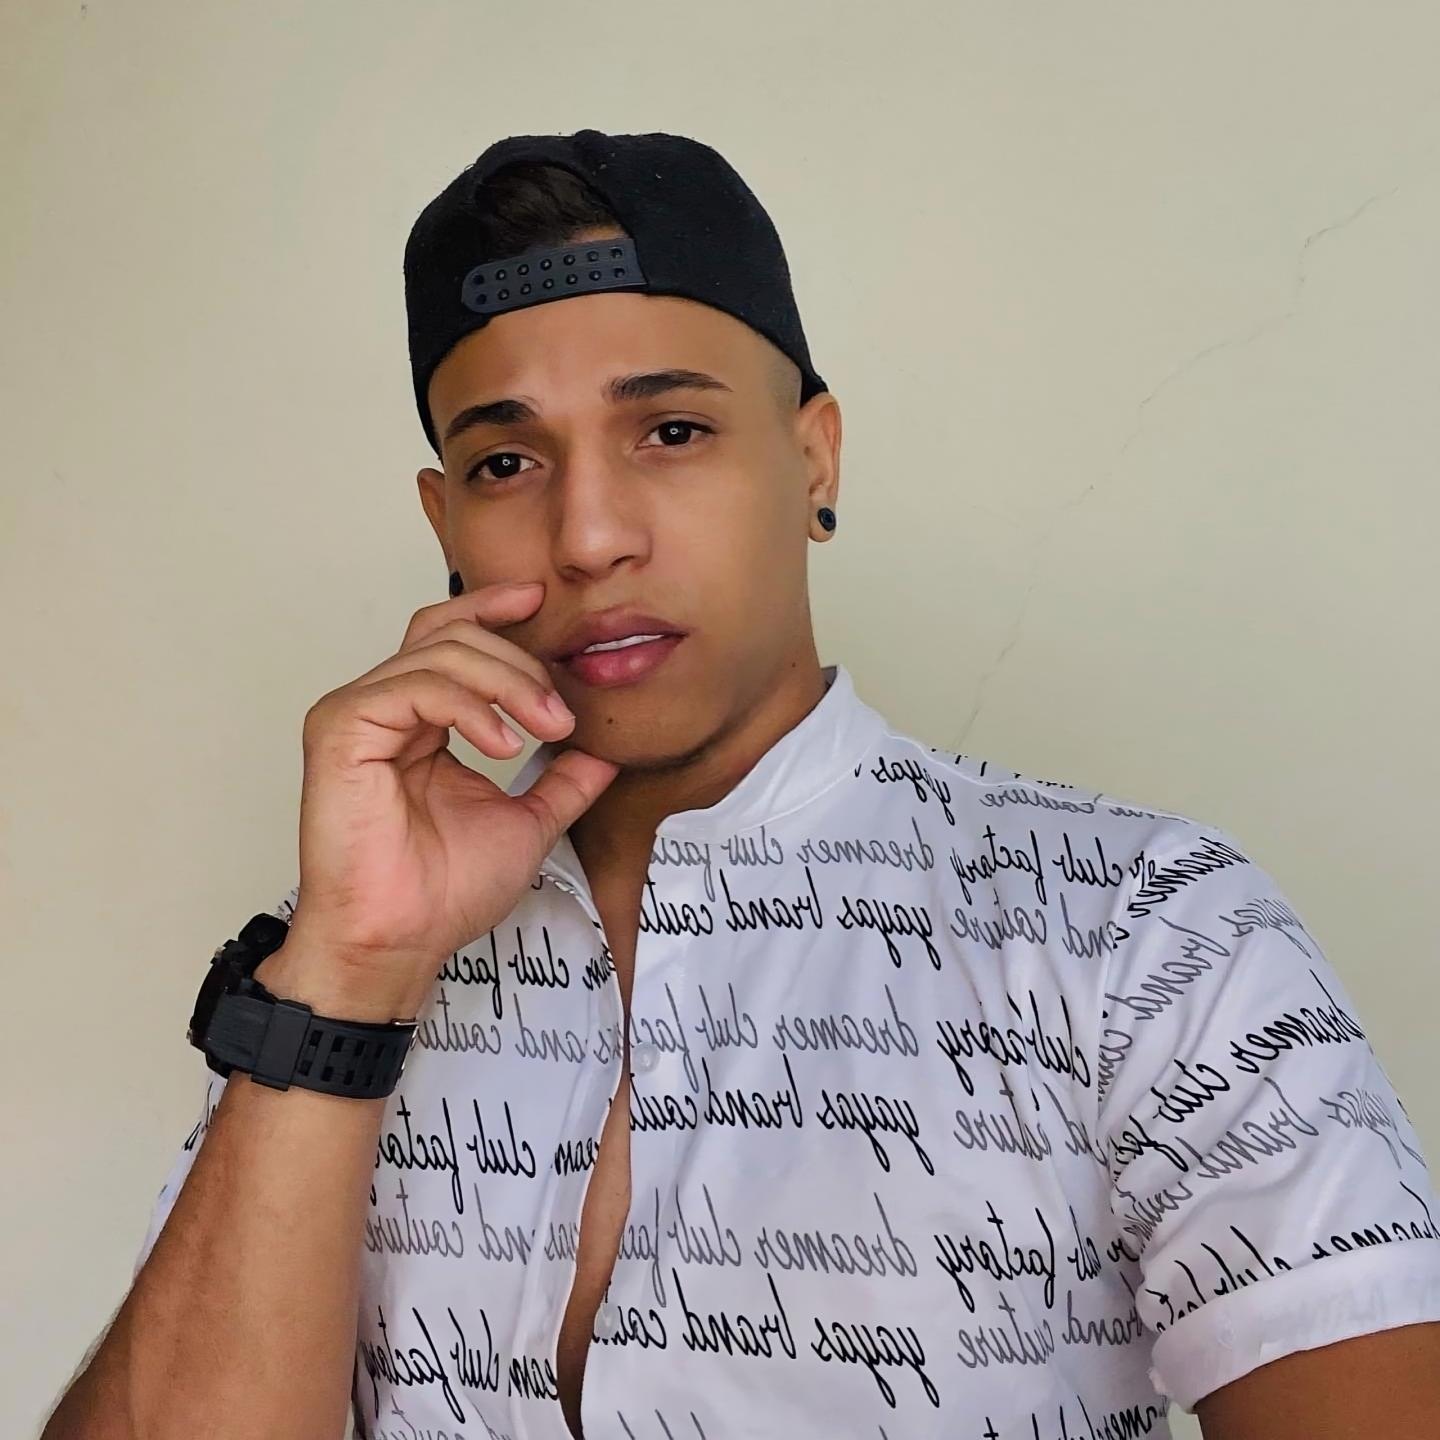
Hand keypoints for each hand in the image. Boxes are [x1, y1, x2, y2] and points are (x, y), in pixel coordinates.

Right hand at [273, 580, 616, 1018]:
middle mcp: (383, 709)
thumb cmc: (444, 893)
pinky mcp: (340, 729)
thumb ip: (563, 781)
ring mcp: (357, 714)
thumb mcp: (528, 822)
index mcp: (417, 722)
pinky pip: (414, 685)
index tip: (542, 603)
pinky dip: (469, 705)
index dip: (492, 609)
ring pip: (440, 651)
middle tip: (563, 714)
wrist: (402, 941)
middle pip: (453, 635)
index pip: (449, 637)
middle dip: (521, 664)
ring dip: (508, 682)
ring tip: (546, 729)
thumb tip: (607, 752)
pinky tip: (503, 744)